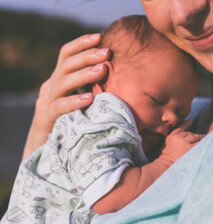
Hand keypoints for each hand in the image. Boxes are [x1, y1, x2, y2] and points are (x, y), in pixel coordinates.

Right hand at [22, 34, 110, 160]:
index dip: (81, 43)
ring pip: (62, 82)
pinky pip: (59, 107)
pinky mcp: (45, 118)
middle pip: (66, 64)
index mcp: (59, 79)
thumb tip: (119, 77)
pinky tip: (90, 98)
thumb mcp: (81, 101)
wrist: (46, 150)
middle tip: (107, 52)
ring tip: (102, 70)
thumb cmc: (71, 123)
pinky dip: (74, 101)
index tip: (101, 36)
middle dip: (87, 56)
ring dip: (83, 74)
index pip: (66, 54)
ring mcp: (46, 101)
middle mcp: (50, 86)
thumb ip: (92, 88)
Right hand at [159, 120, 203, 162]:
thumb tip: (182, 137)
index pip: (180, 128)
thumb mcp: (166, 145)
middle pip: (189, 133)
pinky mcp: (189, 149)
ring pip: (194, 137)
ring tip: (205, 138)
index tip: (190, 120)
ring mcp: (184, 143)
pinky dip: (202, 143)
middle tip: (202, 136)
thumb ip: (173, 140)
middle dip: (194, 135)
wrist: (165, 166)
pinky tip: (206, 143)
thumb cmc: (165, 159)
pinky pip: (198, 144)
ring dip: (200, 138)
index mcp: (172, 136)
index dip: (186, 124)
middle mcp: (178, 137)